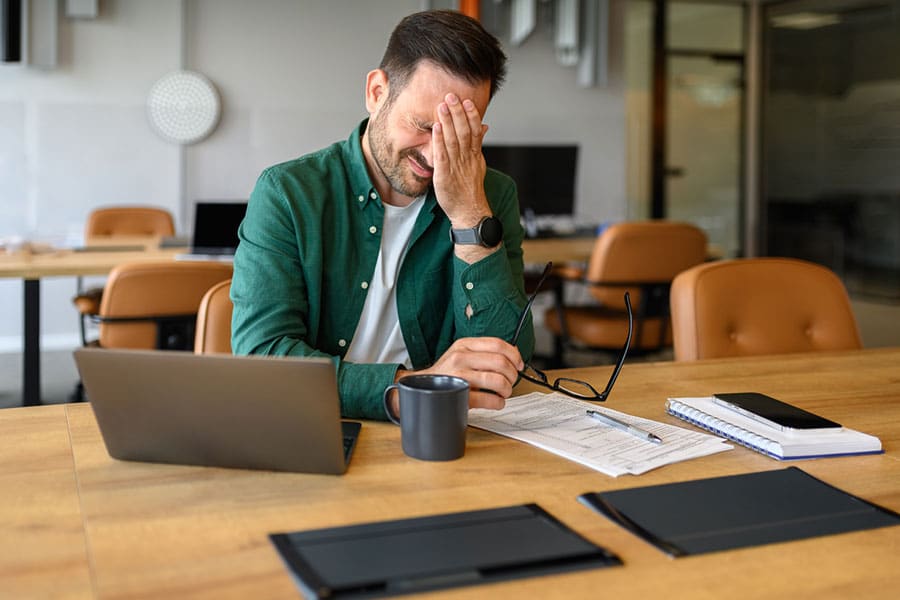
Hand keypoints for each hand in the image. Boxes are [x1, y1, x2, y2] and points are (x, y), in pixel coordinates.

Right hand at [416, 337, 523, 409]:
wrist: (422, 387)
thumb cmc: (447, 372)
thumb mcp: (461, 354)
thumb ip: (483, 351)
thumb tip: (513, 355)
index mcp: (464, 345)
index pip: (498, 344)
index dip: (514, 355)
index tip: (519, 364)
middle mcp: (461, 358)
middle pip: (501, 362)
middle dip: (512, 374)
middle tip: (511, 381)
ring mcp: (459, 376)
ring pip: (497, 380)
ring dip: (507, 389)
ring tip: (504, 392)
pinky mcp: (460, 395)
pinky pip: (489, 399)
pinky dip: (498, 403)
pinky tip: (496, 402)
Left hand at [431, 93, 490, 228]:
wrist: (469, 211)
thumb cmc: (470, 189)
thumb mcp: (479, 164)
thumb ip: (479, 144)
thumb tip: (484, 126)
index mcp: (475, 155)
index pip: (475, 131)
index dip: (472, 115)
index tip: (467, 101)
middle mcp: (467, 158)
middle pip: (464, 131)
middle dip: (458, 113)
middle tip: (451, 96)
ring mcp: (456, 166)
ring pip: (453, 140)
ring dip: (448, 122)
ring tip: (442, 106)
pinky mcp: (445, 175)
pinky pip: (442, 155)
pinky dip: (439, 141)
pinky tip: (436, 128)